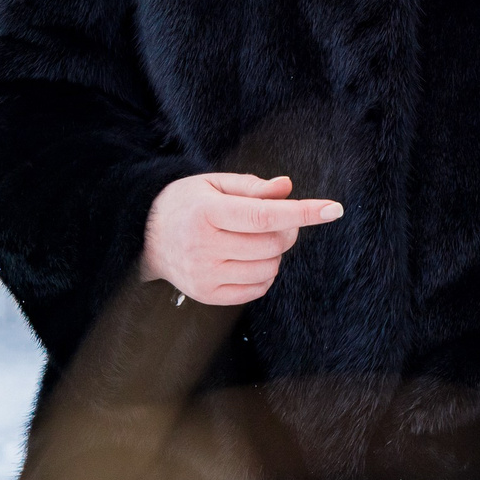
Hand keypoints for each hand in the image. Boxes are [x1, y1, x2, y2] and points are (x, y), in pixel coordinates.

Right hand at [139, 172, 341, 305]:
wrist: (144, 236)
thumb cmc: (186, 204)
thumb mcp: (213, 184)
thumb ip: (252, 187)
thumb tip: (287, 188)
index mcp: (206, 213)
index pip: (264, 215)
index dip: (303, 212)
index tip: (334, 209)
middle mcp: (203, 247)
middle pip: (273, 244)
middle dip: (287, 229)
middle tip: (277, 219)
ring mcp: (204, 275)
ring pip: (269, 268)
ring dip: (275, 253)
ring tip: (255, 239)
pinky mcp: (207, 295)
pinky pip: (257, 289)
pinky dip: (265, 273)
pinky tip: (249, 258)